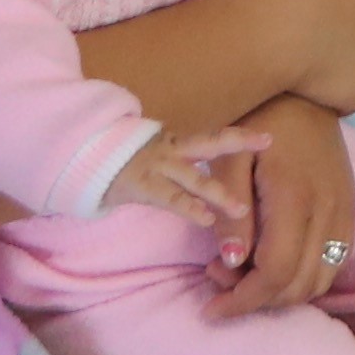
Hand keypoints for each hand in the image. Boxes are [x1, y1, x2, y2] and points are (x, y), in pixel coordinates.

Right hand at [106, 124, 268, 256]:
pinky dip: (190, 207)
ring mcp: (157, 165)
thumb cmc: (125, 162)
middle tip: (269, 140)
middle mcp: (172, 149)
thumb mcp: (157, 158)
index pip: (215, 137)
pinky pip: (170, 198)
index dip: (242, 135)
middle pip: (212, 141)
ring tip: (242, 209)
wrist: (84, 160)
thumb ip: (182, 165)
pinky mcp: (142, 184)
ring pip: (195, 177)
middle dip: (241, 141)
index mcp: (177, 142)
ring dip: (219, 193)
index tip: (270, 135)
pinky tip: (207, 218)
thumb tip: (210, 182)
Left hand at [209, 95, 354, 315]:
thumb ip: (232, 215)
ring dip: (281, 293)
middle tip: (220, 280)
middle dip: (256, 299)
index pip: (275, 272)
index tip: (211, 307)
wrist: (304, 92)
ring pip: (320, 280)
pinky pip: (334, 262)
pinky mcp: (348, 209)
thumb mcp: (230, 162)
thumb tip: (230, 263)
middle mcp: (328, 211)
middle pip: (299, 285)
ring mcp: (344, 211)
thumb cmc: (259, 121)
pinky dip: (304, 278)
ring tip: (244, 272)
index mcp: (296, 198)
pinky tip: (274, 262)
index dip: (242, 300)